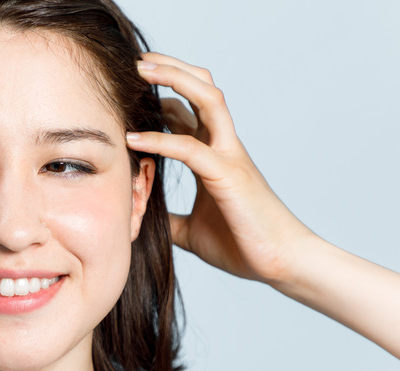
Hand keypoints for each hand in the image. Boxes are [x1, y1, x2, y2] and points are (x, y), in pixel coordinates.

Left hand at [126, 53, 311, 283]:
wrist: (282, 264)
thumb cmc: (244, 244)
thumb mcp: (191, 231)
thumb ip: (170, 219)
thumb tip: (141, 222)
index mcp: (215, 156)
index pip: (189, 111)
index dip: (163, 96)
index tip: (132, 92)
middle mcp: (224, 147)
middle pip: (202, 89)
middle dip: (171, 69)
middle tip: (138, 63)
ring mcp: (230, 156)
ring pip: (207, 99)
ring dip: (174, 80)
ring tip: (142, 70)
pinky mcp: (229, 175)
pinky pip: (190, 148)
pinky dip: (160, 140)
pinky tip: (133, 139)